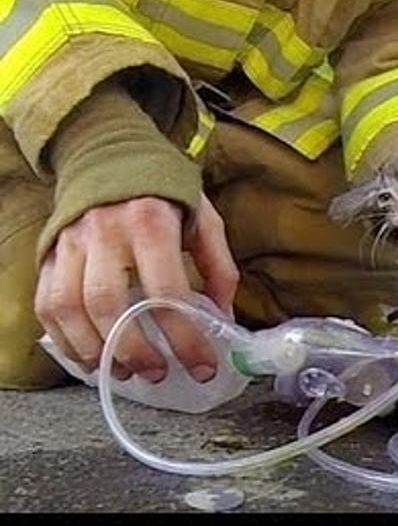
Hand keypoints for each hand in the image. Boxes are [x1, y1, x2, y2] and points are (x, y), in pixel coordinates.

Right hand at [35, 194, 238, 382]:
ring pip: (69, 308)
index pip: (167, 291)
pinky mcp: (49, 254)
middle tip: (158, 373)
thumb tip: (223, 317)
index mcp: (150, 223)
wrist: (108, 153)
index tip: (202, 366)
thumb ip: (219, 266)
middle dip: (133, 349)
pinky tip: (89, 357)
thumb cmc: (163, 192)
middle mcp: (104, 233)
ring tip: (122, 372)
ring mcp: (70, 244)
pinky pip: (47, 305)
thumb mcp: (204, 218)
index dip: (186, 336)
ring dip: (95, 350)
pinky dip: (65, 339)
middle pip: (109, 304)